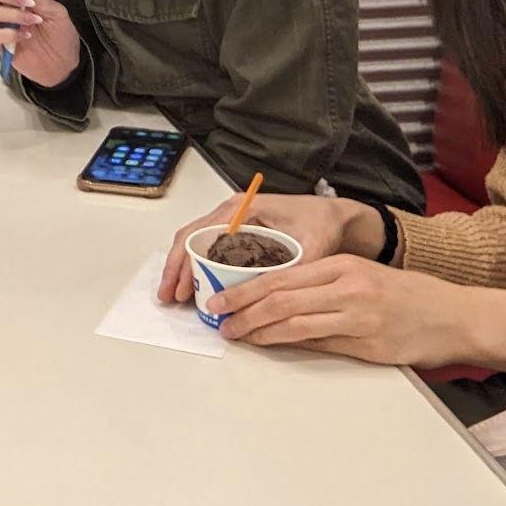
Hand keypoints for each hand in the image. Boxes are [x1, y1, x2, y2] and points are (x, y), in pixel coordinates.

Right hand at [0, 0, 80, 86]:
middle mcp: (4, 8)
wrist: (65, 64)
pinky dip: (9, 33)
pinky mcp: (0, 45)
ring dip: (10, 13)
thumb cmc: (61, 35)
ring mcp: (1, 26)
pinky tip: (26, 36)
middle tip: (24, 1)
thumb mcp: (55, 11)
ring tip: (33, 21)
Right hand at [158, 192, 383, 303]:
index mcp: (242, 208)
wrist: (337, 217)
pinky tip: (195, 286)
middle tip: (168, 297)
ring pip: (196, 242)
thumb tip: (273, 297)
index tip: (180, 289)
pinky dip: (197, 267)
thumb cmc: (322, 223)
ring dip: (183, 269)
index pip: (200, 233)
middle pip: (190, 237)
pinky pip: (208, 248)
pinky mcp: (239, 234)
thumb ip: (293, 269)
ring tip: (176, 296)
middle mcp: (232, 212)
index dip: (185, 263)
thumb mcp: (312, 246)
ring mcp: (233, 221)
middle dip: (176, 268)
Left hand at [209, 254, 470, 367]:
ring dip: (261, 331)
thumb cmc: (401, 294)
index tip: (220, 298)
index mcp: (339, 265)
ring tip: (237, 334)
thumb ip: (317, 285)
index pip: (280, 276)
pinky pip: (321, 343)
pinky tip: (270, 344)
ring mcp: (358, 318)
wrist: (452, 315)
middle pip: (282, 299)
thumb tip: (270, 300)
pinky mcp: (369, 346)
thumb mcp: (357, 275)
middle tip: (219, 319)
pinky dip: (290, 343)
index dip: (245, 289)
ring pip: (296, 323)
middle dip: (243, 310)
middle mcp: (346, 288)